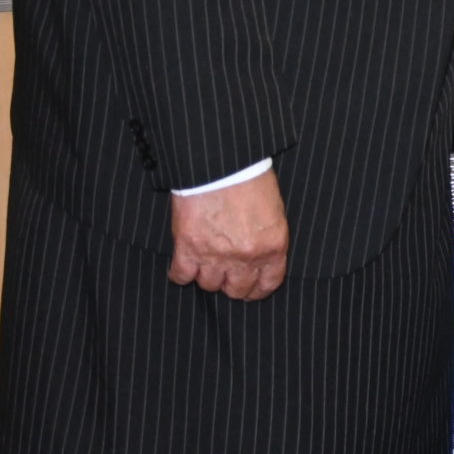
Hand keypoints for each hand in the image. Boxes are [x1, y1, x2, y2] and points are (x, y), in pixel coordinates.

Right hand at [169, 170, 289, 300]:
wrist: (222, 163)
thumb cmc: (250, 179)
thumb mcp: (273, 211)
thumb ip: (268, 239)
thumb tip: (260, 257)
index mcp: (272, 247)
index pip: (267, 284)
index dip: (257, 290)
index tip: (250, 290)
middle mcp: (245, 257)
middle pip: (236, 289)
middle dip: (231, 283)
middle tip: (225, 274)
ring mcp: (215, 255)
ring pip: (209, 284)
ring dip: (207, 275)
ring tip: (205, 261)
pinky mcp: (188, 248)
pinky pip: (181, 275)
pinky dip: (180, 273)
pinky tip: (183, 264)